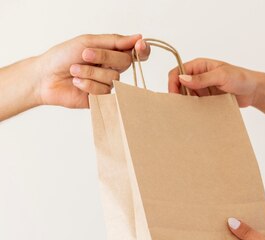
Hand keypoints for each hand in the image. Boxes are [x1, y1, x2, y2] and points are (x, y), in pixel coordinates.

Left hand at [36, 34, 150, 108]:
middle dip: (104, 57)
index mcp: (111, 54)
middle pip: (125, 62)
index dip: (142, 50)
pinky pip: (104, 91)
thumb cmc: (62, 57)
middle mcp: (112, 69)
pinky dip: (88, 85)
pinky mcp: (101, 99)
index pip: (135, 53)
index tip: (140, 45)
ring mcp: (107, 84)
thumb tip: (138, 37)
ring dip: (90, 72)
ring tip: (74, 71)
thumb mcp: (87, 42)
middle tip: (85, 55)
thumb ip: (114, 41)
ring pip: (113, 77)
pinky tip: (76, 83)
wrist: (44, 77)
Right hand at [168, 58, 261, 106]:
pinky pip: (197, 105)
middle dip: (178, 95)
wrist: (254, 91)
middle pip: (180, 86)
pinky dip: (195, 110)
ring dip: (187, 104)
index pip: (177, 71)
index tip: (174, 96)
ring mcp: (203, 89)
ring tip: (189, 113)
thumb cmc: (240, 78)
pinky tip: (197, 116)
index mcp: (199, 66)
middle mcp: (199, 76)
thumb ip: (203, 78)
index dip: (173, 83)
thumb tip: (183, 79)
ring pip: (187, 96)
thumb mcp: (222, 76)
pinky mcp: (208, 99)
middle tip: (181, 107)